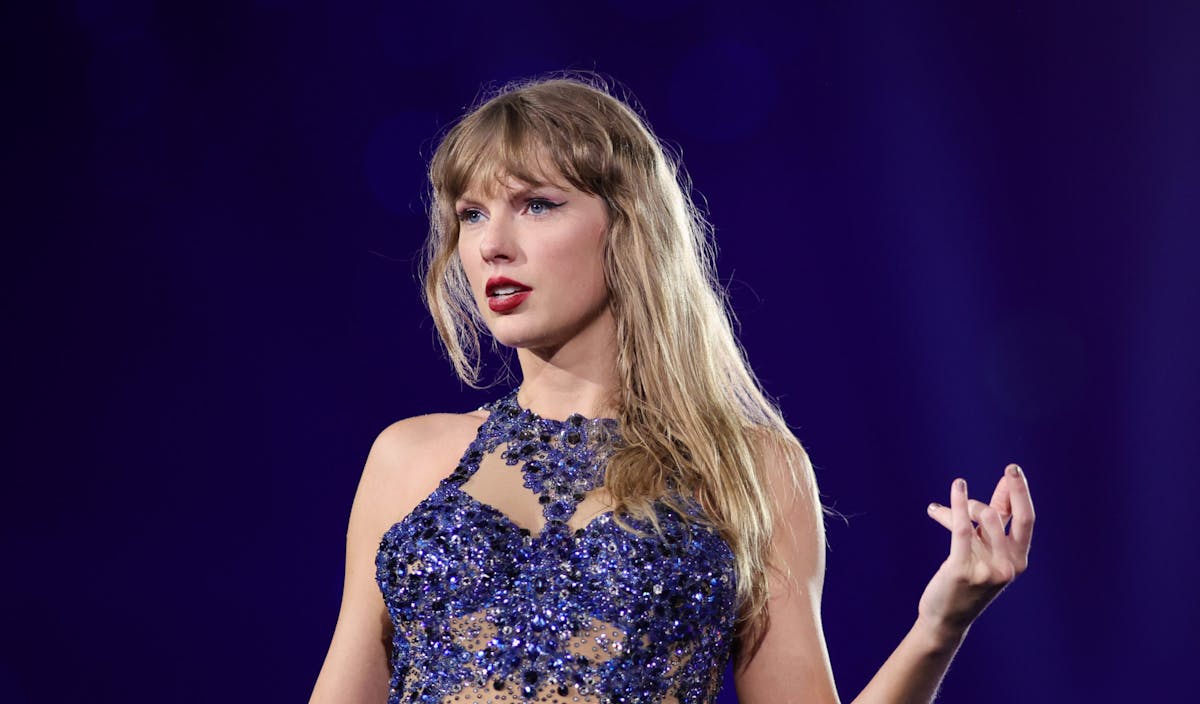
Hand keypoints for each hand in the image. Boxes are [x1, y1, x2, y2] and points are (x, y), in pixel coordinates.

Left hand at [917, 464, 1034, 642]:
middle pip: (1016, 517)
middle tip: (1010, 468)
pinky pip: (962, 528)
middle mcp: (1008, 565)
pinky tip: (957, 488)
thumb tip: (1005, 486)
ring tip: (947, 506)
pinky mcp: (963, 569)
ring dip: (967, 505)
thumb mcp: (985, 551)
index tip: (1012, 471)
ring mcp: (988, 569)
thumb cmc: (966, 579)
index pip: (1026, 520)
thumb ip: (994, 523)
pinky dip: (959, 504)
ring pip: (984, 518)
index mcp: (1018, 560)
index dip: (1020, 494)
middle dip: (1017, 490)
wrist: (946, 617)